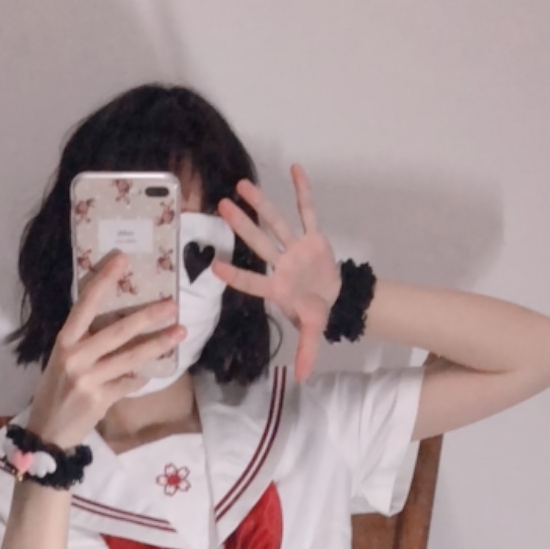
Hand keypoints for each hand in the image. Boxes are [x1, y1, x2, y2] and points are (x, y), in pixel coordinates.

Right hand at [25, 256, 184, 449]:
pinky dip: (141, 377)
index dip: (104, 281)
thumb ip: (84, 342)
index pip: (85, 305)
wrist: (47, 431)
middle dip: (147, 316)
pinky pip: (129, 383)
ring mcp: (89, 380)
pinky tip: (150, 372)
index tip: (122, 260)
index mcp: (64, 342)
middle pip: (117, 331)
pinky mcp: (101, 400)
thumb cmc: (55, 391)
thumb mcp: (62, 360)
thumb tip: (120, 321)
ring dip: (158, 344)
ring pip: (130, 358)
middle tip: (172, 304)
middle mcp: (75, 358)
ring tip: (180, 332)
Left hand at [213, 167, 340, 383]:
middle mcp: (281, 264)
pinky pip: (307, 211)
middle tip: (220, 206)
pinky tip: (294, 169)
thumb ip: (306, 352)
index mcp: (277, 287)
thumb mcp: (312, 333)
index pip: (252, 280)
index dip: (235, 274)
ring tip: (241, 185)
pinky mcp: (312, 236)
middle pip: (259, 243)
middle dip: (241, 226)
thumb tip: (301, 379)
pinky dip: (302, 191)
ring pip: (275, 222)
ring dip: (260, 203)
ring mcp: (294, 247)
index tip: (214, 265)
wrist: (335, 297)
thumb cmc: (314, 312)